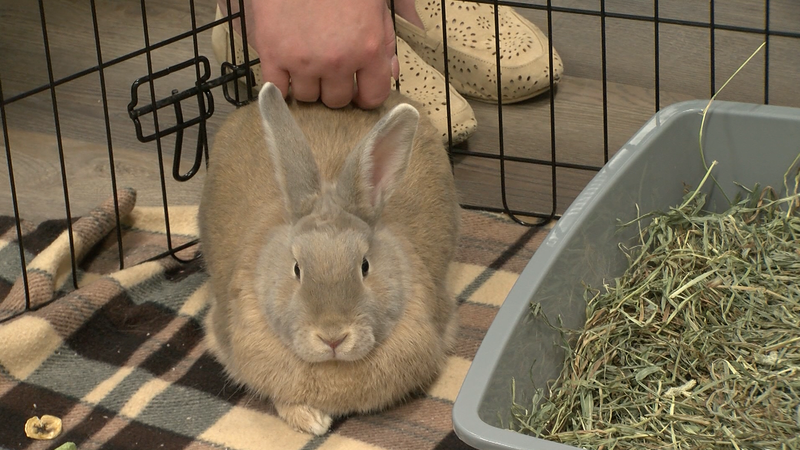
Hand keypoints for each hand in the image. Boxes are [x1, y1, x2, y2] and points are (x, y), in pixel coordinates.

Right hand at [224, 0, 399, 108]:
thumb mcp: (376, 7)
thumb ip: (384, 43)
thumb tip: (389, 73)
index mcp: (368, 48)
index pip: (372, 97)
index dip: (365, 96)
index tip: (358, 90)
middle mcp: (337, 61)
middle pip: (336, 100)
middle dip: (334, 88)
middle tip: (328, 69)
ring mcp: (303, 60)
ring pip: (307, 97)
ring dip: (307, 84)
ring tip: (305, 62)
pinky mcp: (272, 53)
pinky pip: (276, 89)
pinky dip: (280, 85)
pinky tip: (284, 71)